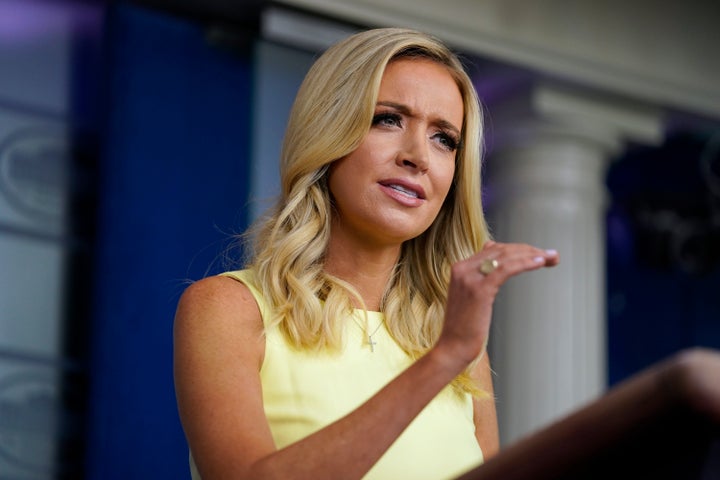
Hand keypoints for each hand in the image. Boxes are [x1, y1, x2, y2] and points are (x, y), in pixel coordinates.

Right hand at [436, 240, 559, 365]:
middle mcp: (463, 268)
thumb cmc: (464, 328)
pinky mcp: (480, 290)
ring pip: (505, 257)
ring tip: (551, 257)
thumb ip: (480, 280)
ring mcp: (469, 278)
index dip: (519, 249)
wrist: (452, 347)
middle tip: (551, 255)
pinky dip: (525, 263)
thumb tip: (495, 269)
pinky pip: (506, 269)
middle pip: (501, 250)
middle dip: (529, 249)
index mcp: (460, 268)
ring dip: (532, 254)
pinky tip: (539, 262)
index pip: (494, 249)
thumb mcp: (470, 297)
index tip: (538, 254)